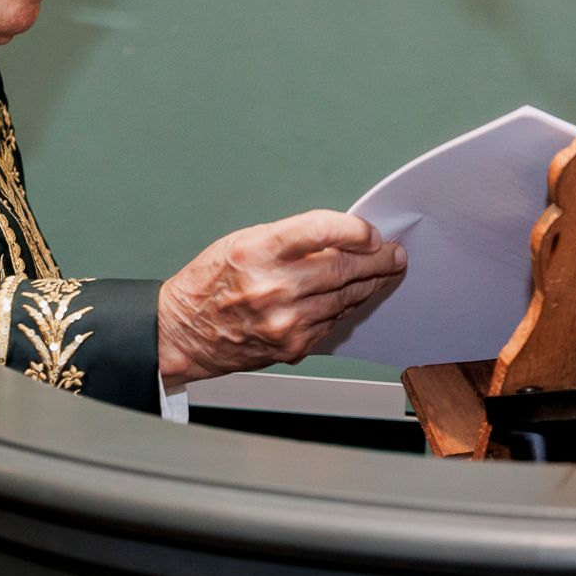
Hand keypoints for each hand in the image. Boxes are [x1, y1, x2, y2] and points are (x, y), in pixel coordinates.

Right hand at [156, 209, 407, 389]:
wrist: (183, 332)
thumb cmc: (209, 284)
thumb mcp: (242, 242)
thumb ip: (291, 241)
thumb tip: (339, 239)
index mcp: (257, 252)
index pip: (322, 231)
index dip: (354, 230)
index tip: (369, 232)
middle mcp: (272, 288)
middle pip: (343, 269)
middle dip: (377, 259)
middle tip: (393, 253)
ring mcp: (285, 321)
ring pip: (344, 298)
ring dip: (369, 284)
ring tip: (383, 272)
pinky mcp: (292, 345)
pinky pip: (332, 321)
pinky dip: (345, 306)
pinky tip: (352, 296)